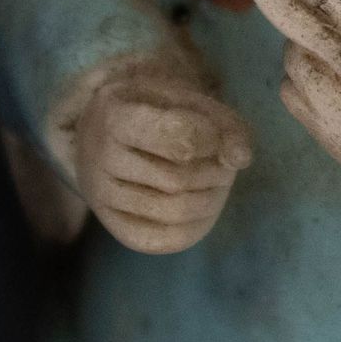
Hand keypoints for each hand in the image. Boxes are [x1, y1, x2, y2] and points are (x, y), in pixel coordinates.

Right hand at [66, 56, 253, 255]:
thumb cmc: (156, 112)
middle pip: (179, 180)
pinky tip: (203, 205)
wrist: (107, 132)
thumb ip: (223, 124)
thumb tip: (241, 159)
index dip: (210, 139)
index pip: (175, 136)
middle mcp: (99, 158)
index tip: (215, 134)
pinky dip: (197, 226)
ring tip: (215, 181)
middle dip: (215, 173)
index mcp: (115, 115)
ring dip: (212, 198)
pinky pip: (166, 240)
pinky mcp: (115, 227)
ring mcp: (102, 196)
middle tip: (223, 162)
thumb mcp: (189, 101)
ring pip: (175, 212)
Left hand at [251, 0, 340, 207]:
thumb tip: (319, 8)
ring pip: (292, 63)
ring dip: (298, 53)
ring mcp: (330, 104)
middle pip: (301, 36)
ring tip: (322, 61)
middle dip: (277, 6)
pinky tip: (315, 87)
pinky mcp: (319, 129)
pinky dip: (295, 82)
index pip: (331, 12)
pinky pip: (289, 93)